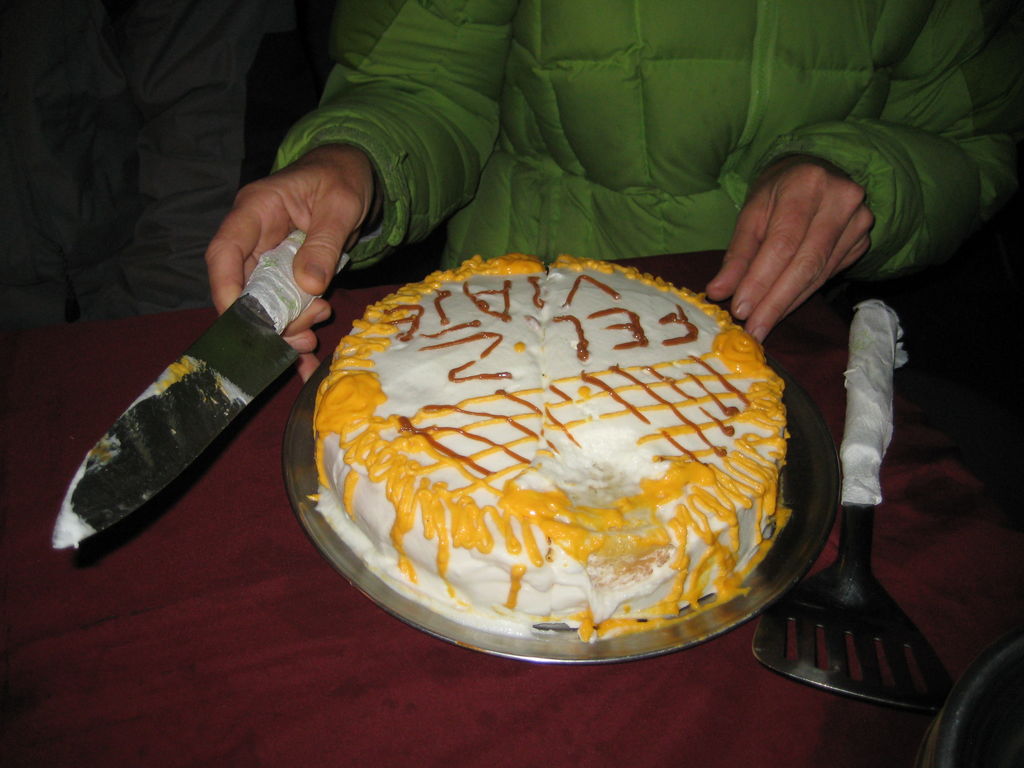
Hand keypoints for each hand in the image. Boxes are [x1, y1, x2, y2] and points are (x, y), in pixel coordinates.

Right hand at [205, 143, 377, 379]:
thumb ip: (325, 243)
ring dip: (284, 328)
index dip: (225, 289)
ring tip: (311, 339)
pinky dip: (295, 331)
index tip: (241, 321)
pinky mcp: (287, 273)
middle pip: (242, 286)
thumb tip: (308, 286)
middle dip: (266, 319)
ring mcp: (269, 257)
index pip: (224, 252)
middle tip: (301, 334)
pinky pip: (284, 306)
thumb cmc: (343, 177)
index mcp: (256, 209)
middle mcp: (254, 236)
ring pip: (263, 303)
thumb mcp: (341, 205)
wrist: (355, 173)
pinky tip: (306, 358)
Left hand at [706, 155, 872, 340]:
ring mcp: (859, 221)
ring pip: (819, 274)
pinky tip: (783, 309)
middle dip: (776, 301)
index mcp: (808, 183)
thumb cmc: (777, 192)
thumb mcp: (751, 213)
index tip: (741, 309)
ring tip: (762, 325)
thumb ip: (737, 254)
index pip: (783, 242)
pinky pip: (828, 276)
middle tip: (753, 330)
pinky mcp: (862, 240)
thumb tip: (718, 292)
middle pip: (806, 263)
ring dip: (788, 303)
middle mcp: (842, 199)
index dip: (761, 279)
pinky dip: (802, 295)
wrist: (815, 173)